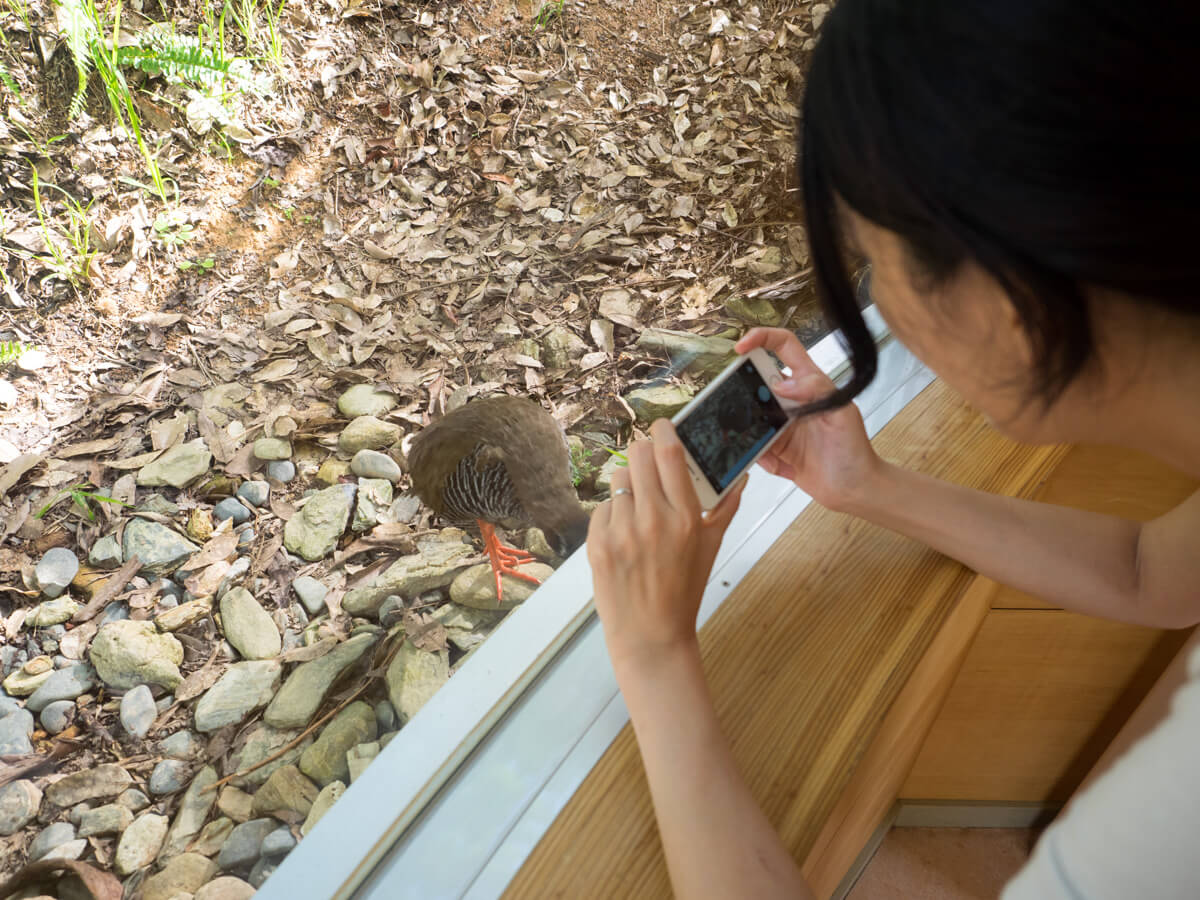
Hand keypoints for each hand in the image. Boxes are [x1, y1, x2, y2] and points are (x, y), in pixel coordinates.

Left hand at [588, 419, 744, 670]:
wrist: (650, 634)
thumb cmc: (684, 590)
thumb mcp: (712, 547)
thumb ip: (725, 506)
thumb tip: (741, 475)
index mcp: (686, 517)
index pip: (669, 453)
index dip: (663, 432)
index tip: (662, 428)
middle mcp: (653, 519)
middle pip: (637, 454)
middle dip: (643, 454)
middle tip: (648, 466)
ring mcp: (621, 532)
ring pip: (617, 479)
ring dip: (627, 486)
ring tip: (637, 510)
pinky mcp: (597, 544)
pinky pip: (602, 508)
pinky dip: (612, 515)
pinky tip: (623, 536)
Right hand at [735, 327, 880, 510]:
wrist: (853, 489)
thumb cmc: (854, 449)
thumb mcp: (843, 413)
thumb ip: (817, 390)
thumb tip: (782, 385)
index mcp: (809, 382)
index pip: (784, 346)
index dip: (762, 338)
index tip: (741, 347)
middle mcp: (791, 400)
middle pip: (757, 380)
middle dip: (743, 389)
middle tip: (739, 405)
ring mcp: (780, 424)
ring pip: (751, 415)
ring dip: (750, 429)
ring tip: (769, 446)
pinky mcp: (774, 449)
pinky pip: (754, 446)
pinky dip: (762, 457)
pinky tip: (782, 466)